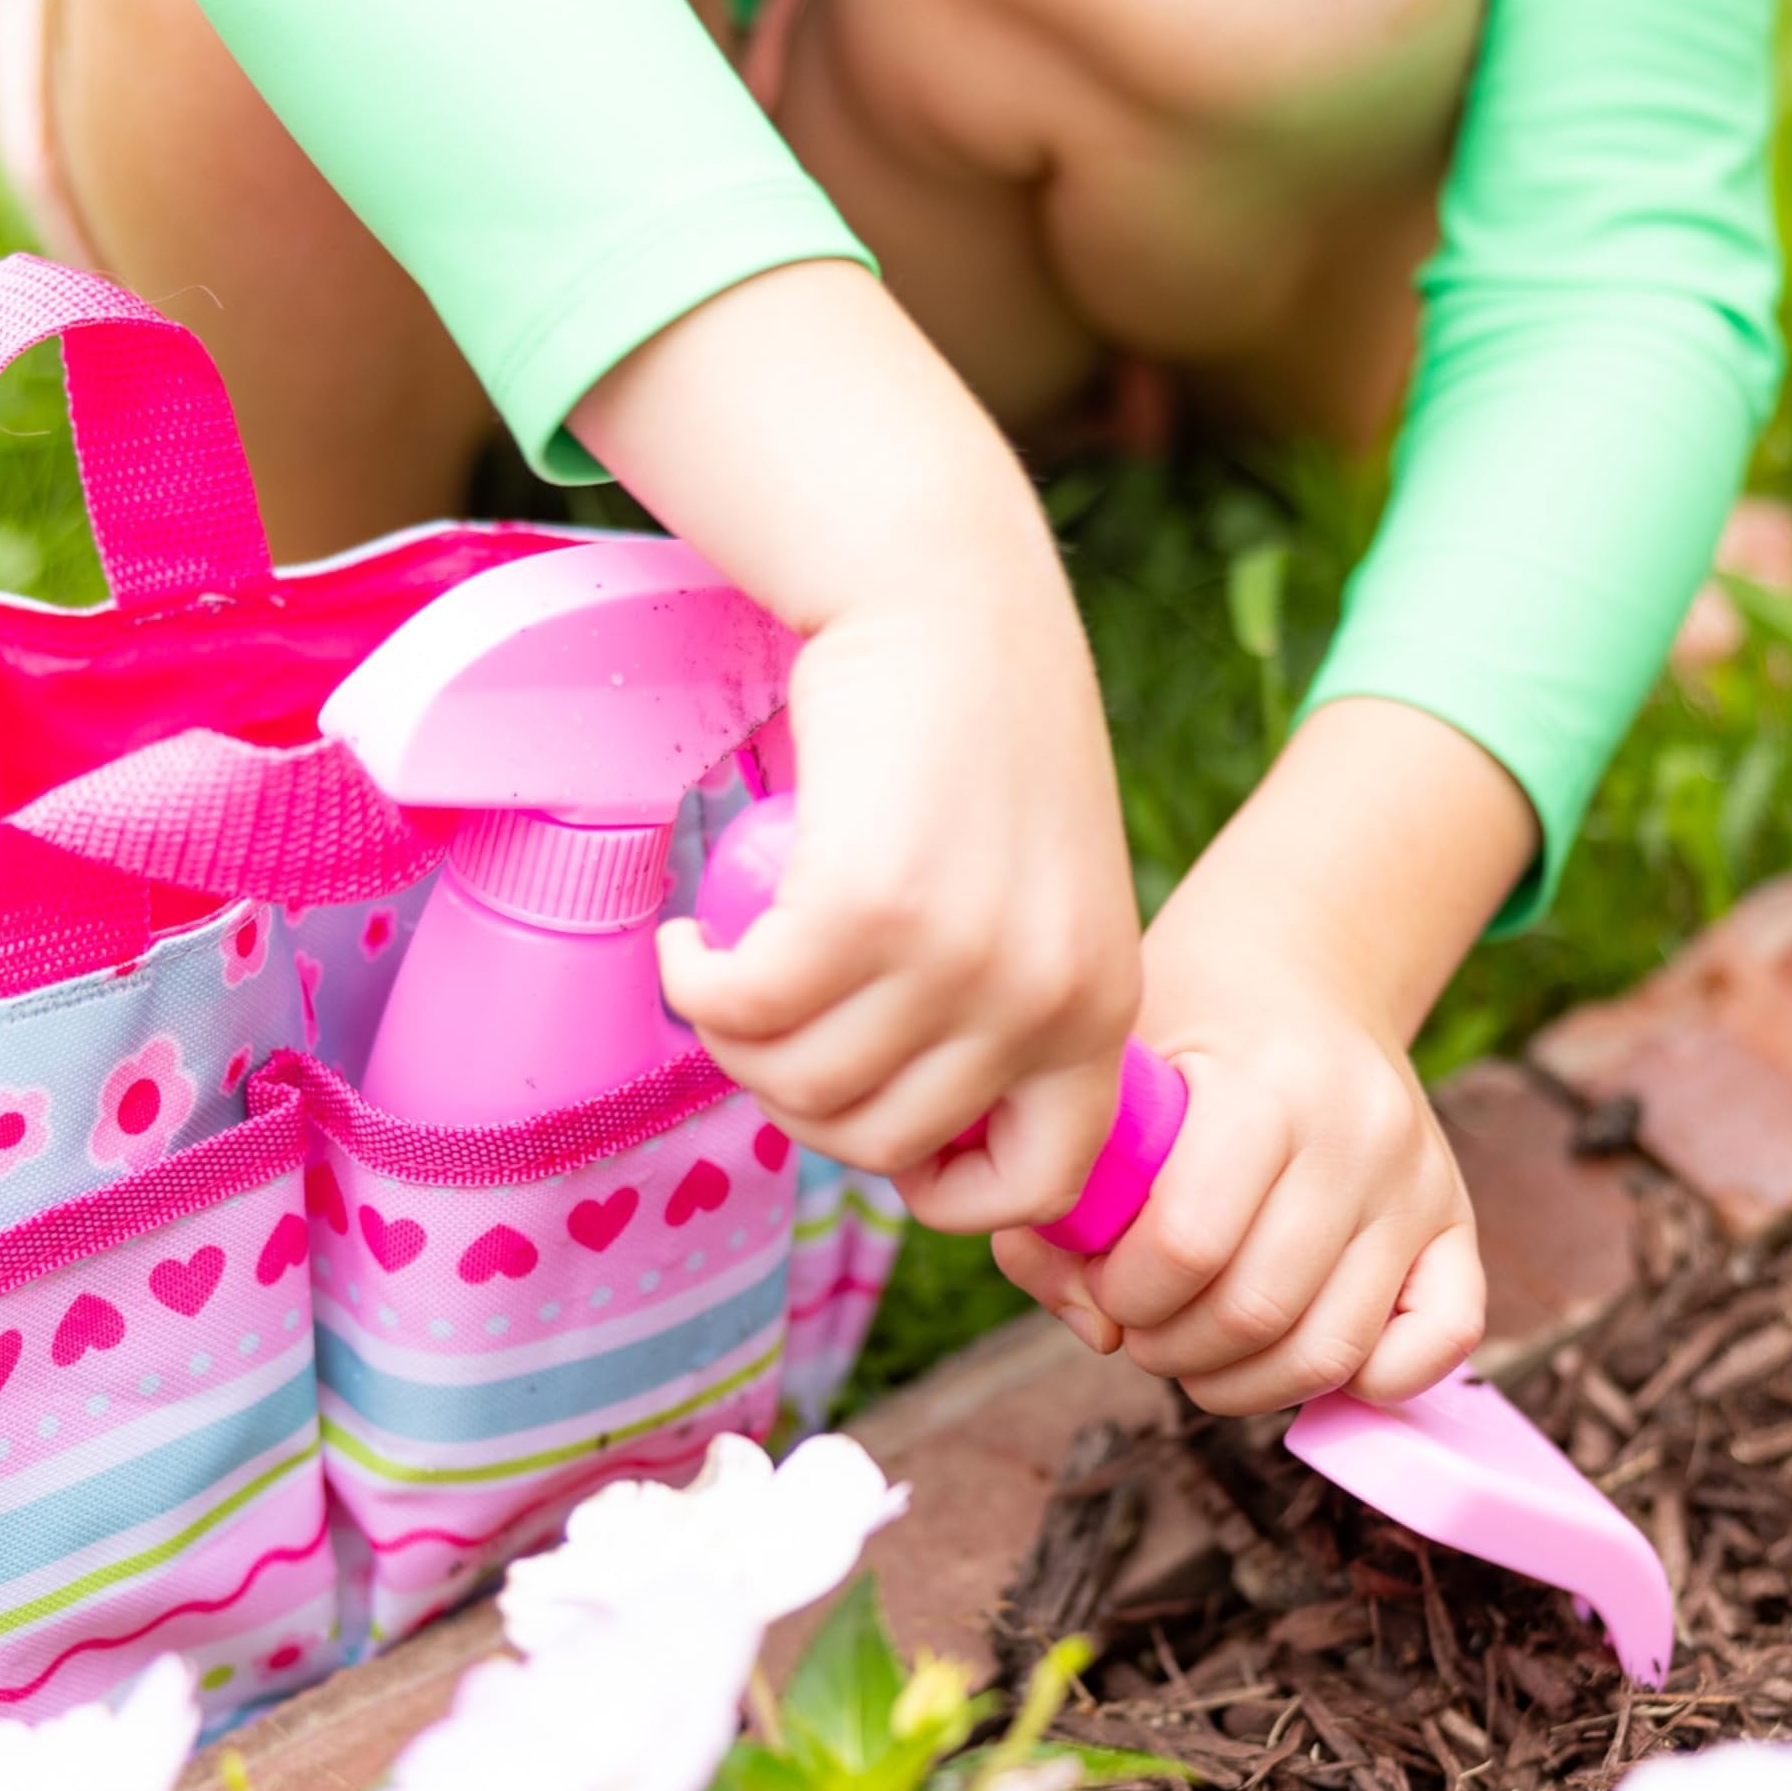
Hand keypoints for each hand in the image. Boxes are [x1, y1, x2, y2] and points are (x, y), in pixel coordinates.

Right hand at [576, 264, 1139, 1229]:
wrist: (947, 599)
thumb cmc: (979, 753)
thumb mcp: (1041, 903)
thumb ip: (1006, 1014)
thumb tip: (916, 1142)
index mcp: (1100, 1010)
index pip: (1041, 1183)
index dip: (949, 1192)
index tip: (884, 1144)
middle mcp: (1042, 1000)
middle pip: (881, 1143)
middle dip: (798, 1103)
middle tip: (766, 1024)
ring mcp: (960, 959)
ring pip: (800, 1085)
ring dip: (733, 1043)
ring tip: (724, 972)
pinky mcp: (867, 904)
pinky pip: (743, 1009)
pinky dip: (695, 985)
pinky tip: (692, 941)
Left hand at [995, 698, 1540, 1414]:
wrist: (1292, 972)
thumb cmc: (1181, 1032)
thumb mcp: (1107, 1084)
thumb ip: (1070, 1205)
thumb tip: (1098, 1331)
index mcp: (1267, 1083)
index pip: (1188, 1244)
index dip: (1123, 1293)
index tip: (1102, 1279)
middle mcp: (1361, 1132)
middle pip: (1256, 1311)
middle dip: (1171, 1347)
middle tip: (1141, 1322)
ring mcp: (1418, 1179)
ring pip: (1331, 1350)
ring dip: (1242, 1382)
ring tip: (1197, 1345)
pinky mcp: (1453, 1216)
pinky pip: (1442, 1339)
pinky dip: (1366, 1382)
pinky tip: (1293, 1351)